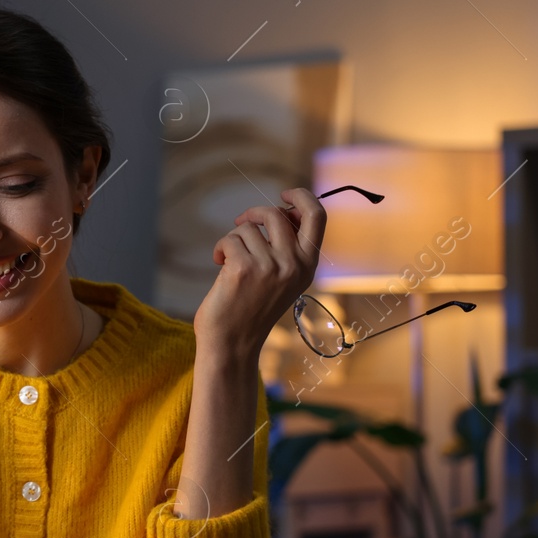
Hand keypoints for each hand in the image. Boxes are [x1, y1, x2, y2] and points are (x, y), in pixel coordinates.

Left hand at [192, 187, 324, 355]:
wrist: (232, 344)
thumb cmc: (252, 308)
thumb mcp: (283, 278)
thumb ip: (288, 248)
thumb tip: (283, 210)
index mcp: (308, 266)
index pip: (317, 216)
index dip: (301, 196)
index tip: (284, 194)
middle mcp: (294, 265)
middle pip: (277, 213)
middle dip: (255, 213)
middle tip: (241, 223)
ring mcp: (270, 267)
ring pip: (248, 227)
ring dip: (233, 239)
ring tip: (229, 260)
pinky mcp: (243, 269)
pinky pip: (230, 239)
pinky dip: (220, 248)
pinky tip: (220, 265)